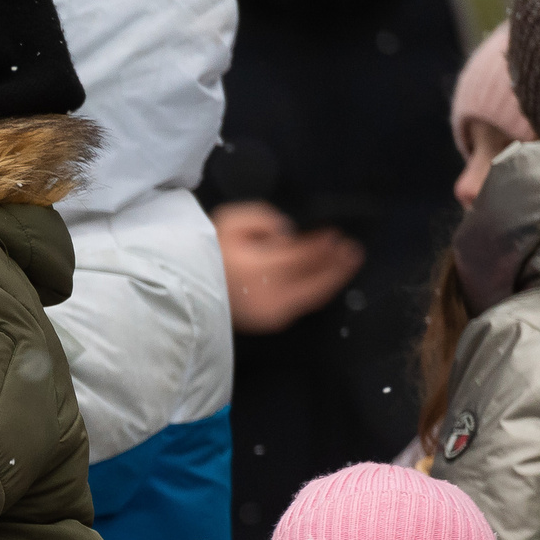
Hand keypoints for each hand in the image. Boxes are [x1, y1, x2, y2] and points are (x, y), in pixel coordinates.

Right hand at [213, 202, 363, 334]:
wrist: (185, 288)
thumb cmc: (205, 253)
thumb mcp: (230, 221)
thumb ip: (263, 219)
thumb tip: (287, 233)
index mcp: (261, 268)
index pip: (303, 255)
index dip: (324, 244)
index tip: (337, 234)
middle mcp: (272, 293)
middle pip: (315, 278)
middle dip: (337, 263)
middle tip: (354, 250)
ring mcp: (273, 311)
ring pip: (314, 295)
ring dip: (334, 278)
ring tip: (348, 263)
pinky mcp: (271, 321)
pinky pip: (304, 304)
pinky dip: (318, 290)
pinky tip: (325, 280)